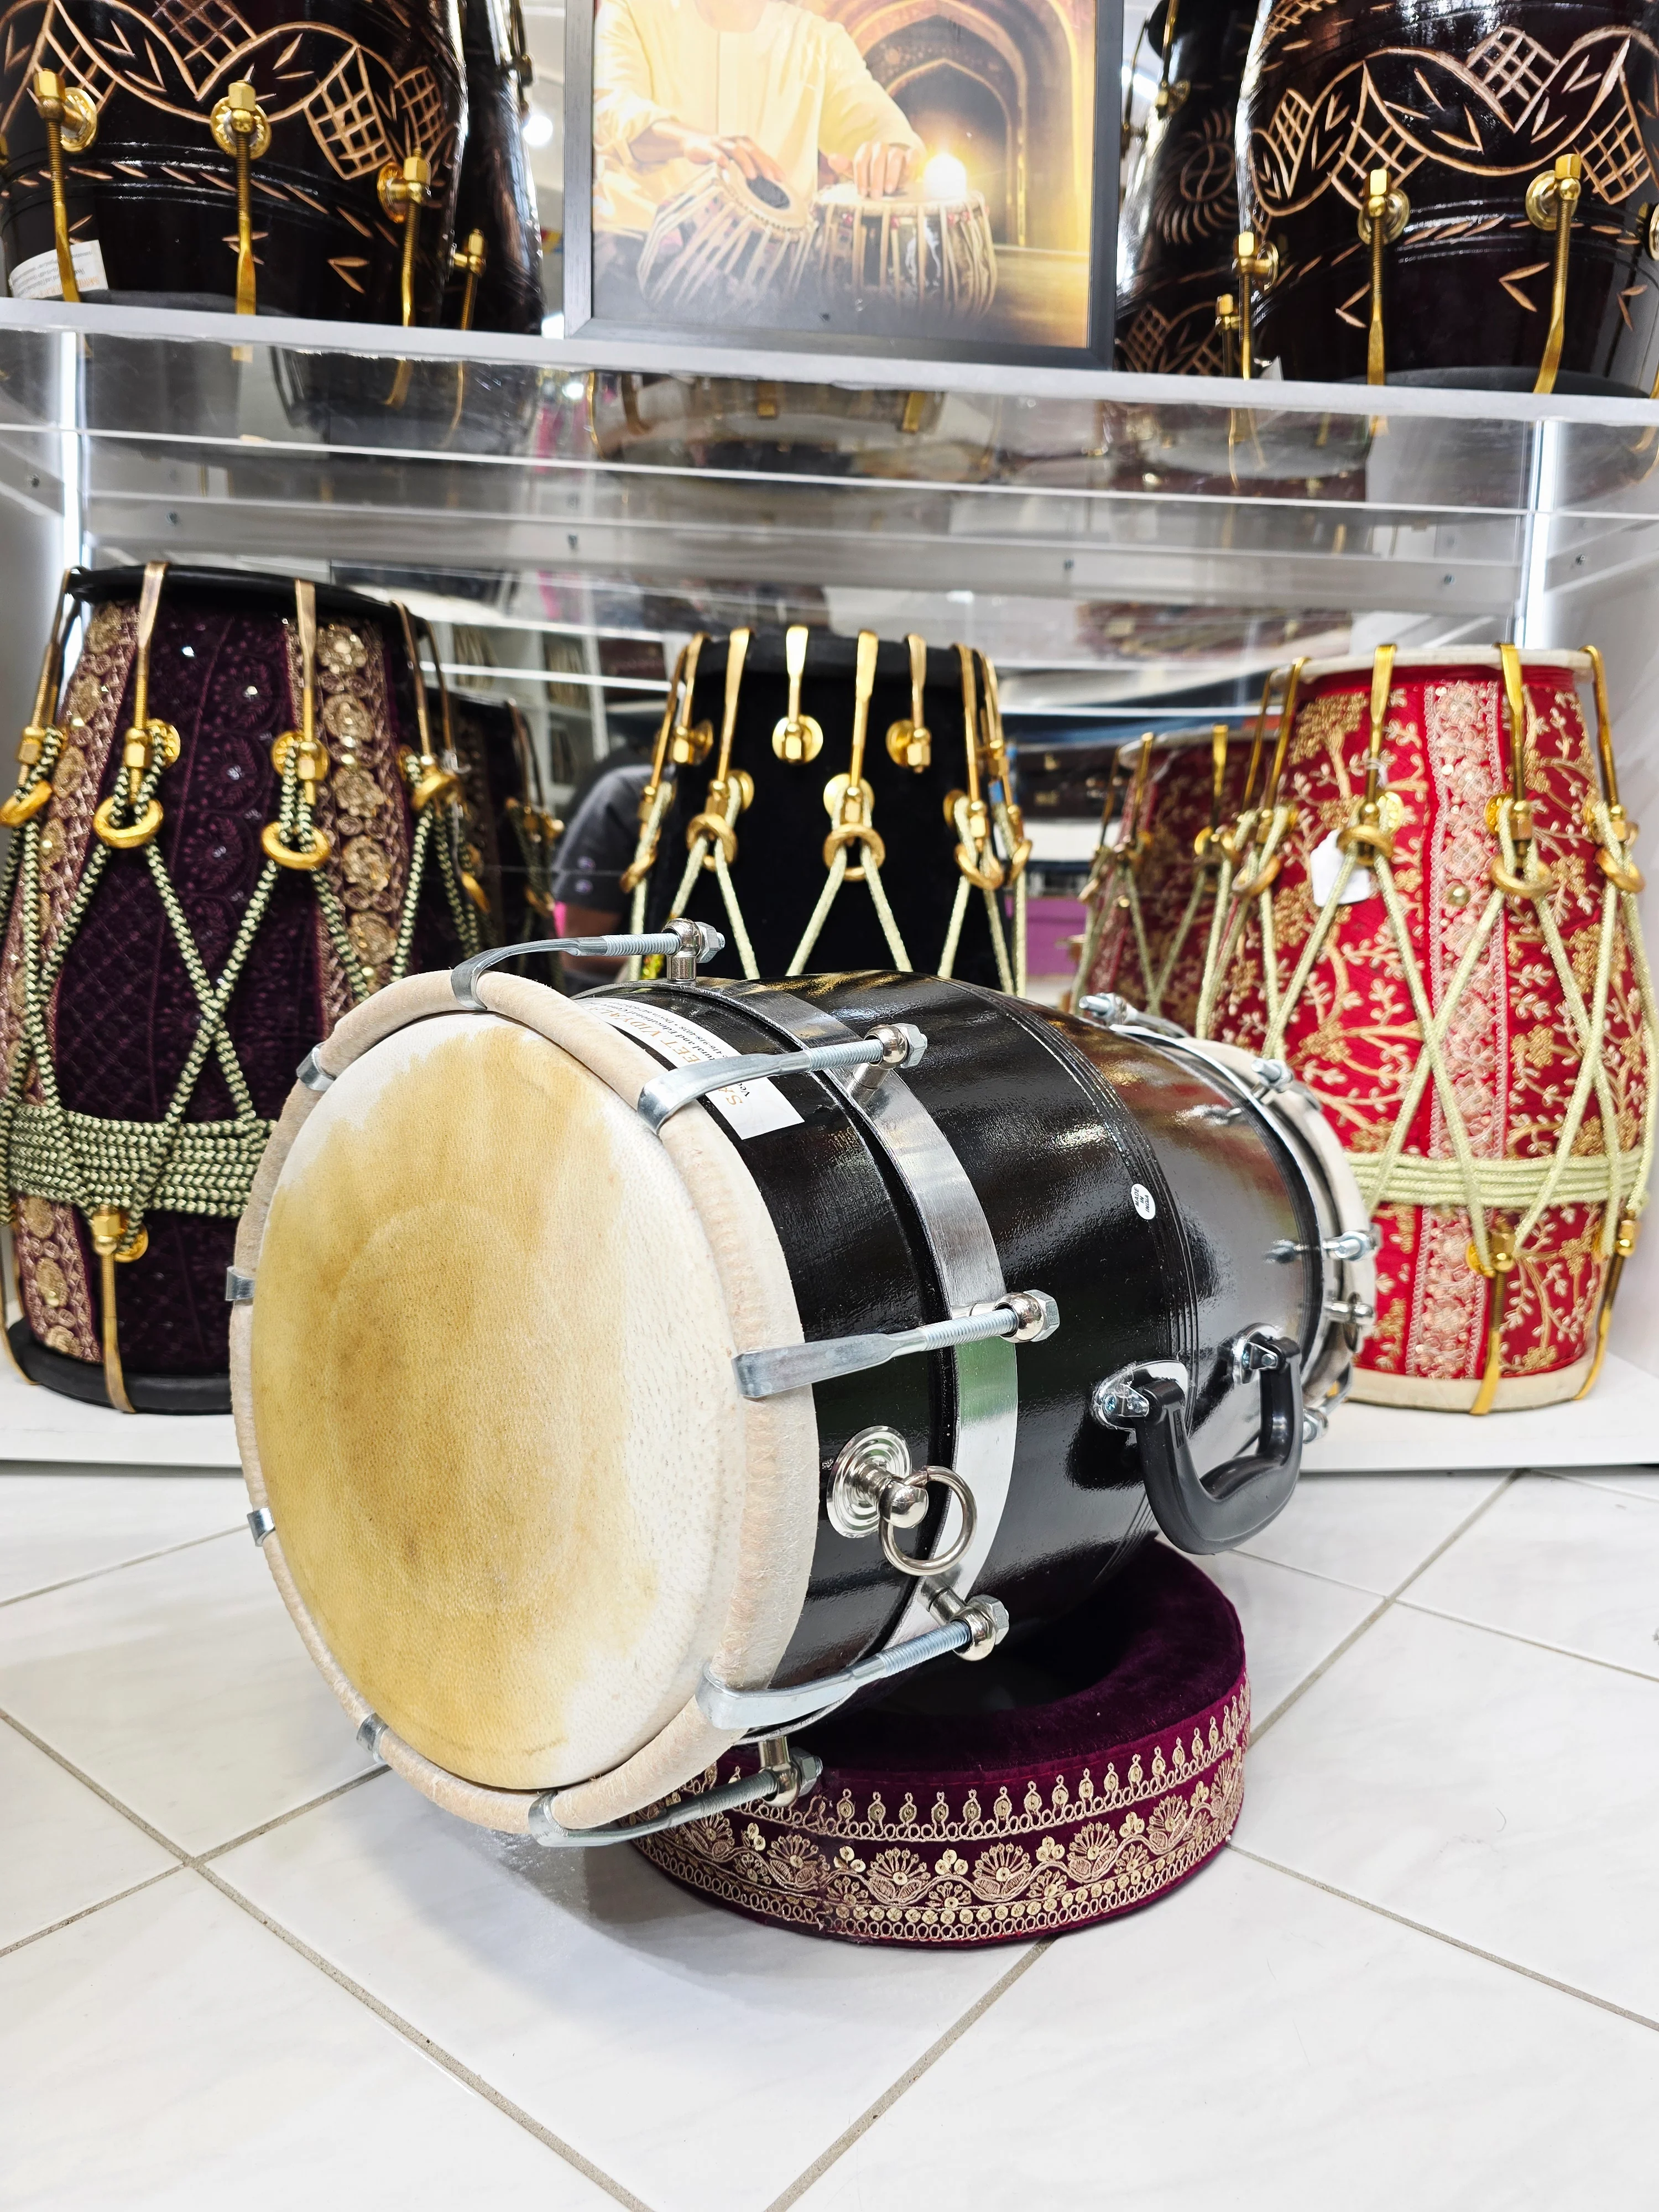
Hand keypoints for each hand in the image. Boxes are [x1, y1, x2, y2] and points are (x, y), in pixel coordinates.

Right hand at [634, 119, 785, 185]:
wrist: (694, 143)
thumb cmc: (719, 154)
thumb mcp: (735, 161)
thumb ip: (749, 168)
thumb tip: (766, 186)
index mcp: (745, 145)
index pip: (762, 155)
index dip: (773, 166)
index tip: (782, 179)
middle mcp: (736, 141)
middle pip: (752, 151)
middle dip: (762, 164)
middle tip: (771, 178)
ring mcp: (722, 143)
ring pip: (736, 150)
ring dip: (745, 162)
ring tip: (752, 176)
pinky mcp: (708, 147)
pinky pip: (715, 152)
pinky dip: (720, 157)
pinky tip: (725, 165)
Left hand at [829, 141, 916, 197]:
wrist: (895, 175)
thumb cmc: (874, 176)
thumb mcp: (859, 173)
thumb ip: (846, 167)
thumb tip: (831, 158)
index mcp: (867, 150)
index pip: (861, 160)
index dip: (860, 177)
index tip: (861, 193)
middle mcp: (881, 148)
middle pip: (876, 159)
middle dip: (875, 179)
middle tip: (875, 195)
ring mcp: (897, 151)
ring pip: (894, 157)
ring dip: (890, 174)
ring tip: (889, 190)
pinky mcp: (911, 156)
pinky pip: (913, 155)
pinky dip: (911, 161)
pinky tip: (908, 171)